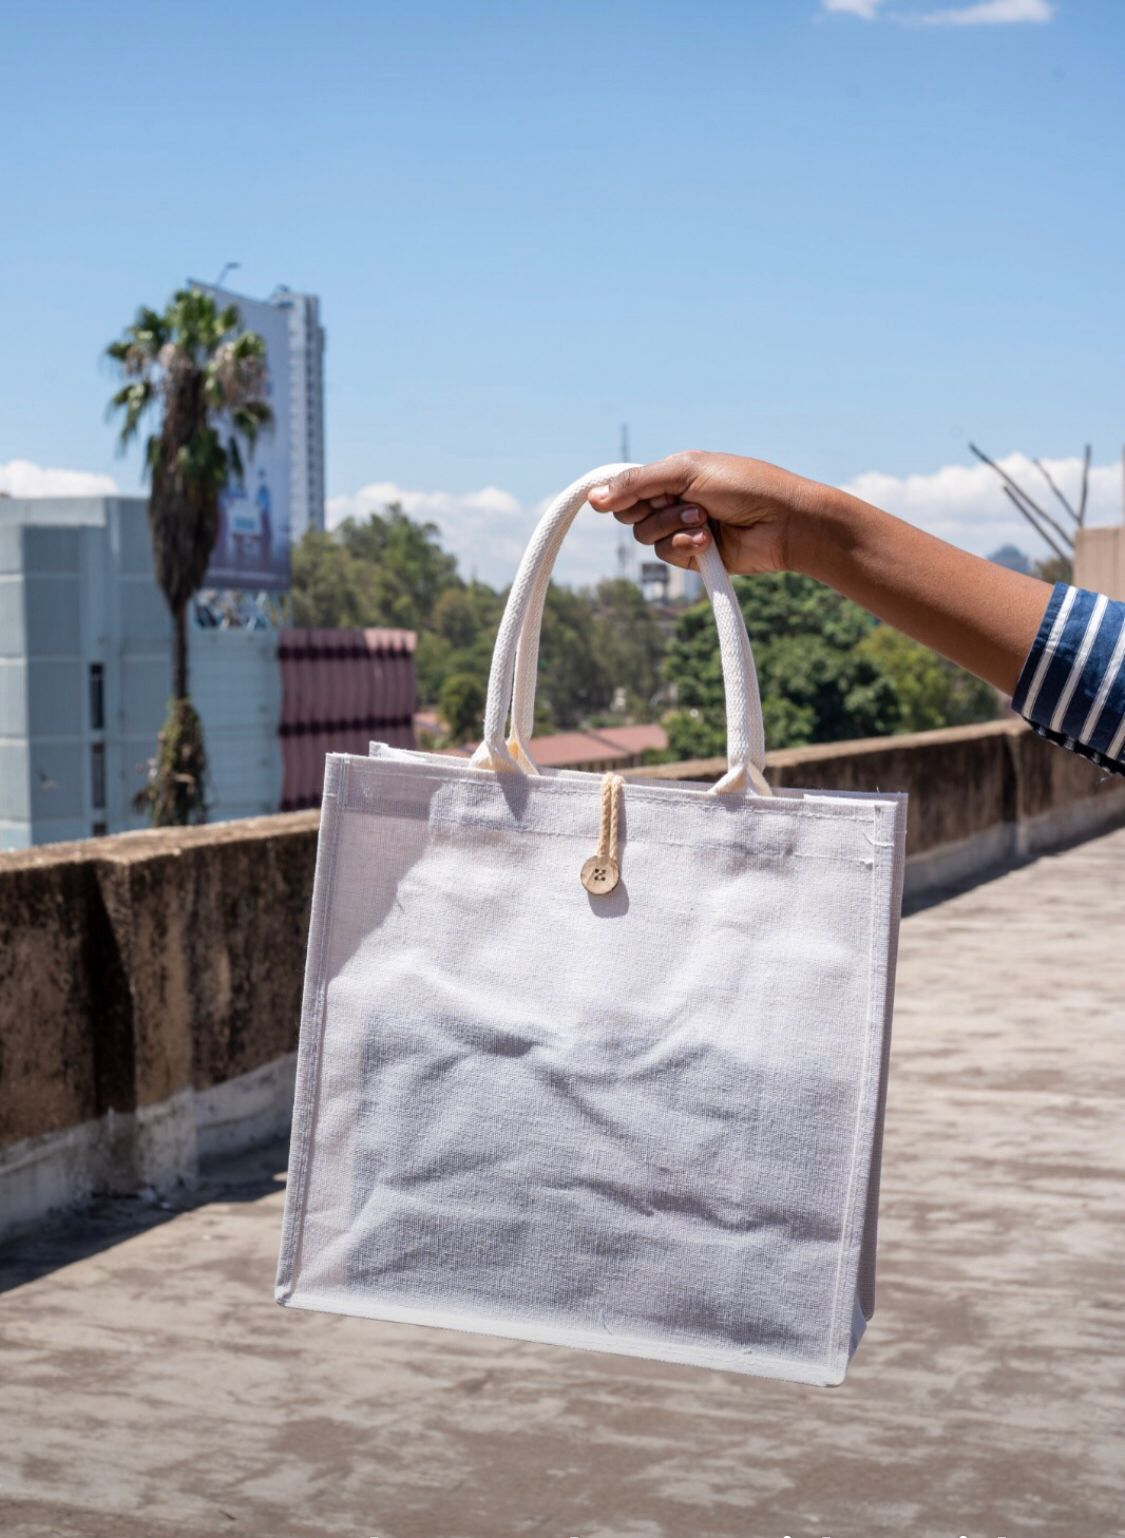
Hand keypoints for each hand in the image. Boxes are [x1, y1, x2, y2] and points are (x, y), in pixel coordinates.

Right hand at [587, 451, 827, 575]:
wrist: (783, 521)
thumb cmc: (744, 485)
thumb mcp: (686, 472)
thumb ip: (638, 483)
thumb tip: (591, 497)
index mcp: (673, 474)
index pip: (628, 486)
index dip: (622, 493)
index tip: (615, 499)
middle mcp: (674, 501)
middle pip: (629, 514)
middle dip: (650, 509)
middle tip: (678, 502)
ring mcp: (684, 529)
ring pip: (646, 537)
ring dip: (672, 526)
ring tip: (705, 519)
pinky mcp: (694, 556)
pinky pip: (667, 554)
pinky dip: (684, 545)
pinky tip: (709, 540)